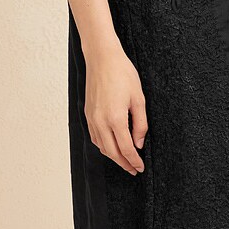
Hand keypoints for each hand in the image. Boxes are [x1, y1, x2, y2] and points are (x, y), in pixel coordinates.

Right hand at [84, 40, 147, 174]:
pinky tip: (111, 146)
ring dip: (113, 157)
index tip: (140, 168)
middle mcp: (101, 121)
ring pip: (101, 146)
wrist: (102, 58)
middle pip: (112, 152)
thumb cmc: (122, 74)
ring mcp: (92, 118)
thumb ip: (140, 124)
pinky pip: (94, 137)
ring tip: (124, 161)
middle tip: (133, 170)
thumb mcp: (139, 98)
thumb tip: (139, 143)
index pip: (126, 148)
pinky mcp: (87, 113)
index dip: (134, 161)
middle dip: (124, 164)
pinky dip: (103, 146)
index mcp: (115, 118)